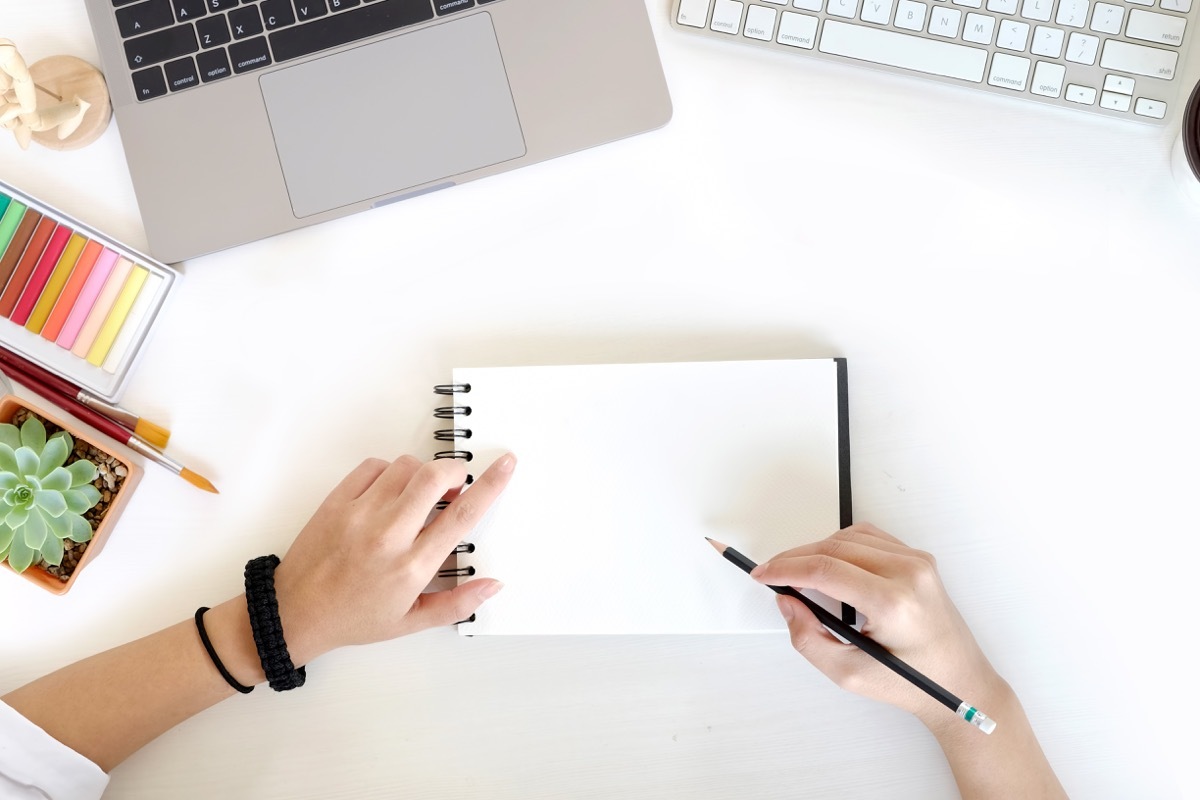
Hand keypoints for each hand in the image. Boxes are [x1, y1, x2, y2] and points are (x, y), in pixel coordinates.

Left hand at [272, 453, 514, 660]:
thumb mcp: (410, 622)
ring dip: (422, 473)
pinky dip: (389, 471)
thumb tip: (493, 585)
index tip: (505, 465)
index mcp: (412, 567)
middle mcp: (389, 536)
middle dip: (455, 470)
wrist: (295, 613)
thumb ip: (457, 604)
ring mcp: (360, 515)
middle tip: (456, 482)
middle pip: (435, 478)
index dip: (490, 485)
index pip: (462, 515)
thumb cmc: (353, 617)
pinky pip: (374, 467)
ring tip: (419, 494)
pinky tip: (389, 491)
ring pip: (406, 467)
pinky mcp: (337, 502)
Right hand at [751, 523, 1005, 727]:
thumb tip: (788, 603)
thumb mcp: (849, 674)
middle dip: (796, 558)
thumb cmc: (914, 683)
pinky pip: (870, 538)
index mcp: (894, 602)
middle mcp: (909, 573)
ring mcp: (918, 562)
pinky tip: (829, 564)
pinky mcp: (919, 560)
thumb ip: (808, 638)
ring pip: (849, 537)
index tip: (764, 574)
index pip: (826, 569)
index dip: (786, 569)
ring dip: (817, 550)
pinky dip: (842, 546)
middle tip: (773, 574)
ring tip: (798, 573)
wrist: (960, 683)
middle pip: (834, 548)